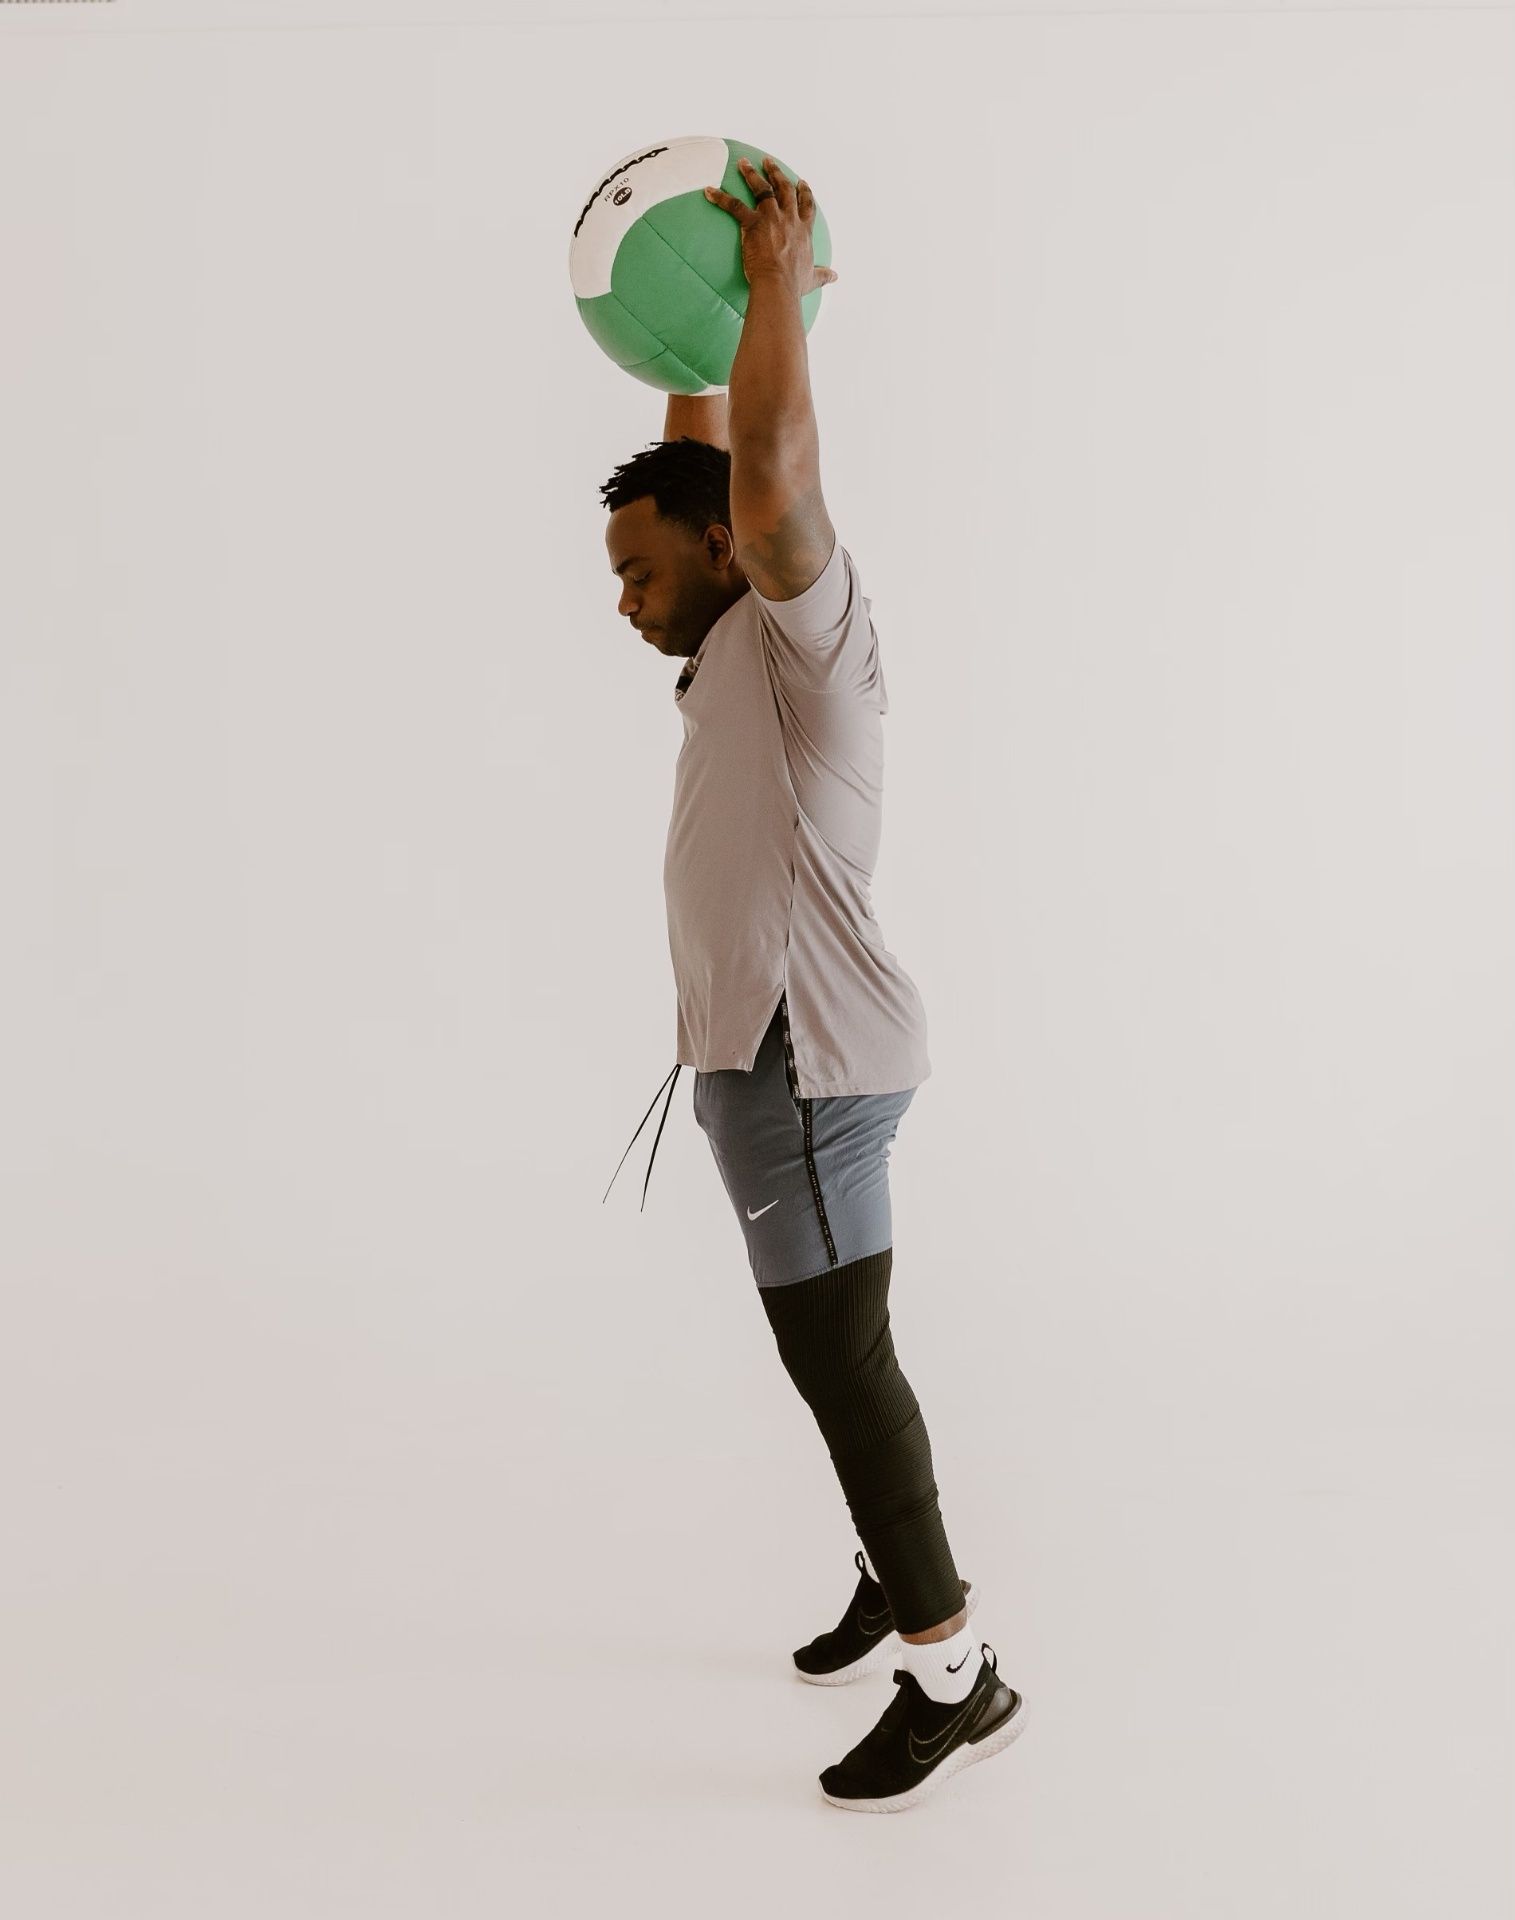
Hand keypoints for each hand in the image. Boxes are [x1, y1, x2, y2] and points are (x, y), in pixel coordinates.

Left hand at [703, 155, 838, 298]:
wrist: (779, 286)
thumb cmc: (794, 285)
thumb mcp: (812, 278)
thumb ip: (822, 275)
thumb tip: (835, 276)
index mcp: (804, 230)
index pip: (806, 205)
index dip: (804, 192)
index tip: (801, 182)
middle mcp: (790, 219)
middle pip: (784, 189)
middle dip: (776, 173)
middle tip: (769, 161)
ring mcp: (772, 218)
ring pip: (762, 189)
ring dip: (752, 174)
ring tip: (744, 163)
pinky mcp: (753, 224)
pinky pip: (734, 206)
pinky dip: (720, 198)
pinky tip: (709, 190)